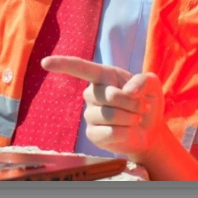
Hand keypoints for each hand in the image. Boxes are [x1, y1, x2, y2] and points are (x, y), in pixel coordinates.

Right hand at [41, 56, 167, 161]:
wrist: (150, 129)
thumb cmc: (147, 101)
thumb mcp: (152, 84)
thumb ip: (143, 81)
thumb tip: (127, 90)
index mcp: (103, 77)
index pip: (80, 68)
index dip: (63, 64)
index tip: (44, 63)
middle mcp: (92, 94)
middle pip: (107, 95)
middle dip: (130, 102)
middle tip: (142, 106)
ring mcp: (90, 115)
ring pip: (109, 115)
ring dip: (130, 117)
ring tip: (137, 118)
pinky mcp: (93, 135)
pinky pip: (108, 133)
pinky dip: (125, 132)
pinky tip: (128, 131)